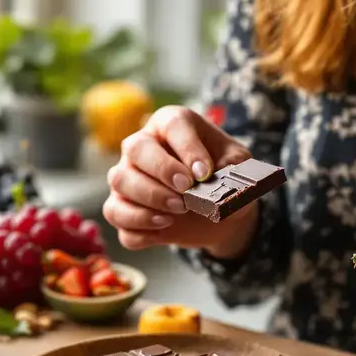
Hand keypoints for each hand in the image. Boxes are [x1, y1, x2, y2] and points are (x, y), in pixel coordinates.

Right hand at [103, 106, 256, 257]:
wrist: (218, 213)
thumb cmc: (224, 177)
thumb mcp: (239, 166)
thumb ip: (234, 167)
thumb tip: (219, 179)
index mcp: (172, 125)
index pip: (172, 124)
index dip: (188, 148)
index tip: (204, 173)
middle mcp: (142, 146)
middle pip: (136, 149)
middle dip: (162, 171)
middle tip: (187, 191)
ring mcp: (127, 177)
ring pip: (121, 182)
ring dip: (149, 199)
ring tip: (179, 211)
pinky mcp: (121, 207)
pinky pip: (117, 215)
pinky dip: (138, 228)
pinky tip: (162, 230)